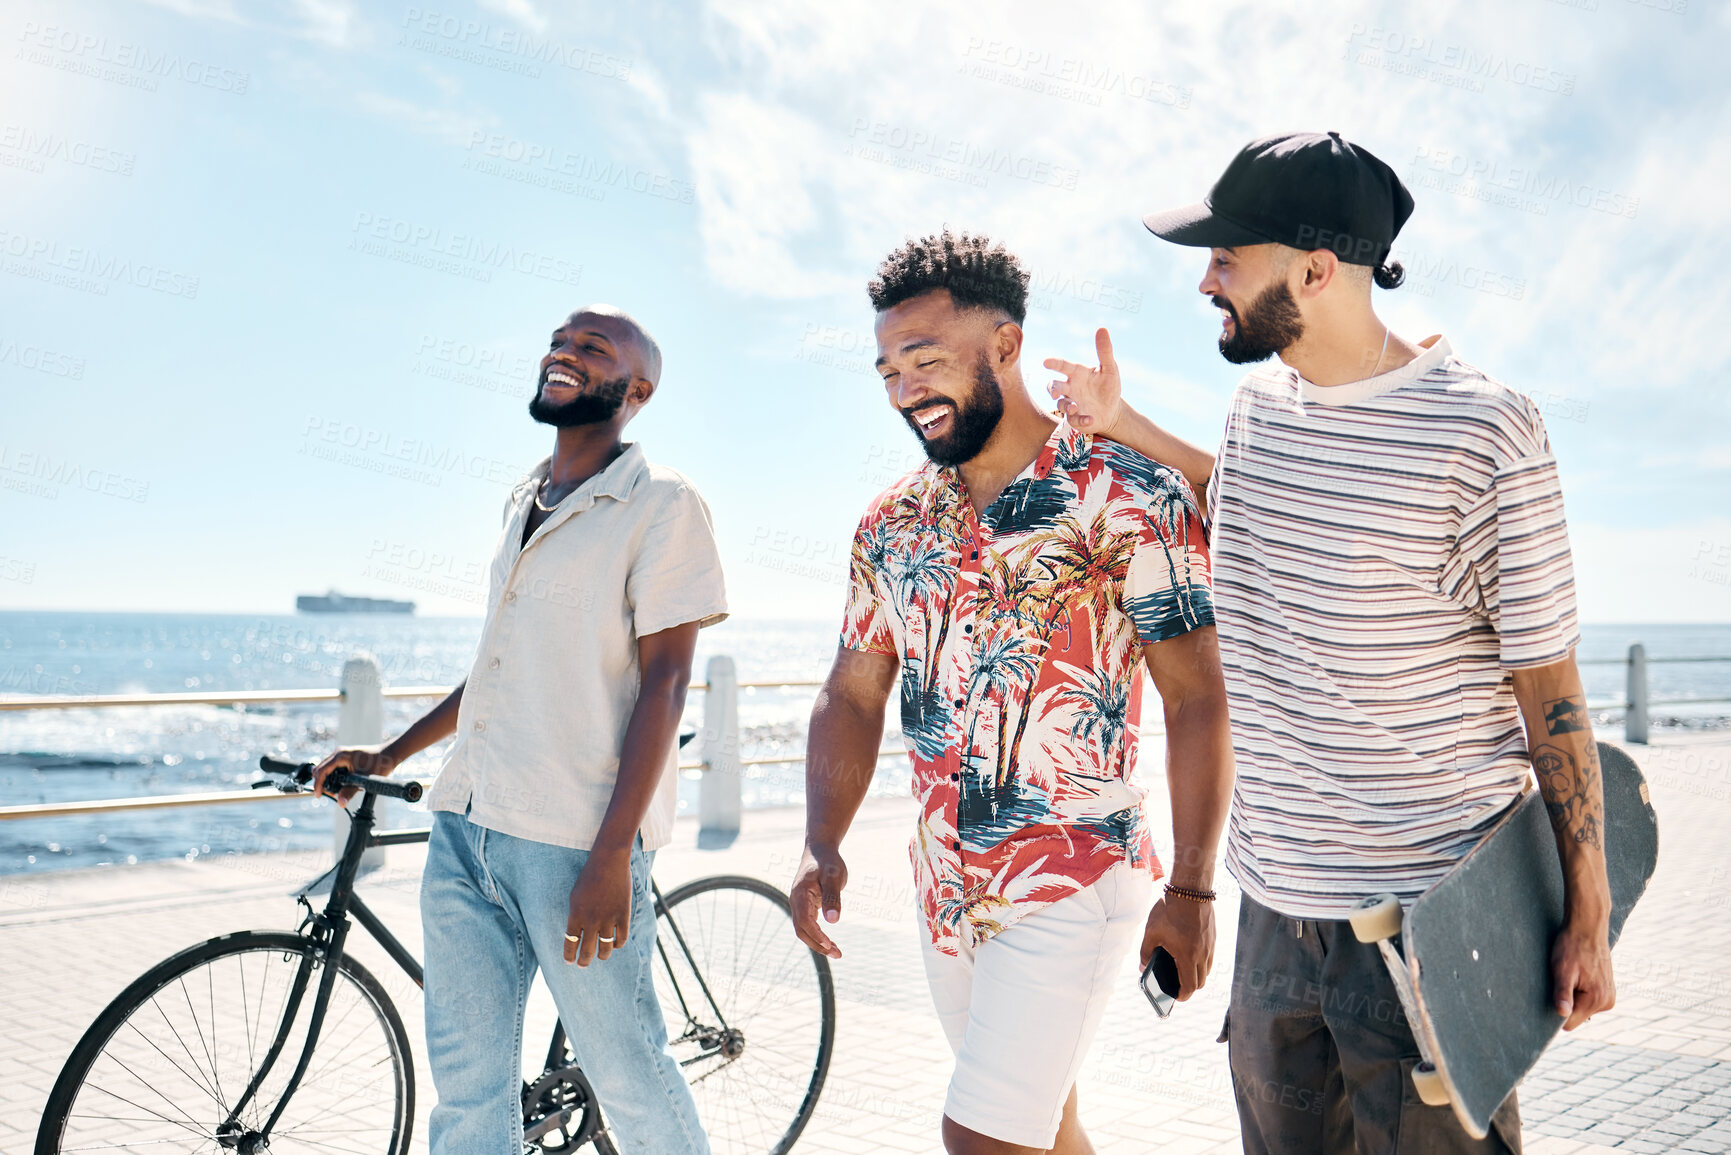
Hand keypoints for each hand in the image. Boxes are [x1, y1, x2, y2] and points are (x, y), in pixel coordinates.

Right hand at [311, 746, 396, 803]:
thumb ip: (350, 791)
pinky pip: (334, 769)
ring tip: (338, 791)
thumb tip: (340, 803)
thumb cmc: (379, 763)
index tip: (319, 796)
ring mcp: (342, 755)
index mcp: (340, 755)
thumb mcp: (363, 780)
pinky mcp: (346, 758)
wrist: (390, 754)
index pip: (322, 771)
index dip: (318, 784)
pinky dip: (335, 777)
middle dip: (322, 783)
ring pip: (327, 769)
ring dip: (329, 781)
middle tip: (330, 795)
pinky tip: (343, 785)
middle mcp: (339, 753)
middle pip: (321, 770)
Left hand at [564, 851, 632, 966]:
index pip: (570, 943)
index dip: (569, 956)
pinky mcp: (623, 915)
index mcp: (576, 915)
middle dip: (584, 961)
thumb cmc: (588, 877)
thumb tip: (577, 934)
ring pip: (605, 949)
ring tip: (600, 957)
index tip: (569, 962)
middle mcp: (591, 920)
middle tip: (583, 964)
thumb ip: (576, 916)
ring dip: (601, 956)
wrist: (608, 862)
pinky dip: (617, 944)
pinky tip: (614, 944)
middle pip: (587, 951)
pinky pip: (621, 938)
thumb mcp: (575, 896)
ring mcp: (609, 919)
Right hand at [790, 844, 846, 959]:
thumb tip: (833, 921)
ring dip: (818, 942)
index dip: (816, 934)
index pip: (804, 920)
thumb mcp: (834, 876)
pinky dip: (818, 935)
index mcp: (800, 894)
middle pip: (801, 930)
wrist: (820, 850)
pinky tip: (830, 942)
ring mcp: (799, 904)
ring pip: (804, 929)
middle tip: (837, 954)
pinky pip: (809, 925)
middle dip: (817, 944)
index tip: (829, 944)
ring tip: (836, 952)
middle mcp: (796, 901)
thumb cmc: (828, 861)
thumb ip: (833, 897)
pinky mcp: (806, 906)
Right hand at [1043, 328, 1123, 437]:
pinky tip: (1090, 419)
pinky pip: (1073, 421)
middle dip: (1053, 389)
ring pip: (1061, 404)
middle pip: (1054, 386)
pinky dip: (1081, 420)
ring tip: (1075, 408)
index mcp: (1077, 374)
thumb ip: (1105, 350)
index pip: (1063, 366)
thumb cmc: (1108, 387)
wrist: (1113, 411)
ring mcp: (1071, 404)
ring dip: (1067, 406)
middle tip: (1056, 392)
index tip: (1046, 362)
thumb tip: (1102, 329)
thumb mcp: (1110, 368)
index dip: (1054, 364)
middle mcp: (1070, 388)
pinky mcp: (1075, 419)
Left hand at [1139, 892, 1214, 999]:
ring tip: (1181, 968)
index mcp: (1187, 956)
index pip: (1190, 987)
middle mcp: (1202, 954)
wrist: (1190, 889)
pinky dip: (1201, 961)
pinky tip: (1188, 951)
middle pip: (1200, 982)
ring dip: (1197, 974)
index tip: (1175, 997)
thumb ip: (1145, 953)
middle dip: (1189, 987)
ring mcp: (1210, 945)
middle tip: (1176, 984)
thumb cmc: (1169, 911)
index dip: (1183, 996)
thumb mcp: (1151, 932)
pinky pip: (1210, 956)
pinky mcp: (1213, 936)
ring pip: (1207, 969)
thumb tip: (1143, 968)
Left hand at [1552, 916, 1614, 1029]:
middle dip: (1566, 1001)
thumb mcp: (1562, 970)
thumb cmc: (1571, 947)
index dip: (1557, 1011)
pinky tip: (1577, 974)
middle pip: (1576, 1015)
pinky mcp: (1607, 989)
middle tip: (1562, 979)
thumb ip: (1562, 994)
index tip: (1551, 995)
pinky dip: (1579, 990)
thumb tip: (1562, 1015)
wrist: (1587, 927)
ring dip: (1573, 995)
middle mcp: (1606, 1002)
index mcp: (1596, 1000)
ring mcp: (1609, 996)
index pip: (1570, 1023)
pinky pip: (1587, 998)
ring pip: (1581, 1007)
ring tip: (1571, 974)